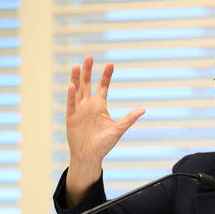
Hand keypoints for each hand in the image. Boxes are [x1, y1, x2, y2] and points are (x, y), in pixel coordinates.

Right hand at [65, 55, 144, 204]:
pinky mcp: (71, 117)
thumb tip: (143, 110)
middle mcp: (89, 105)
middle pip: (87, 83)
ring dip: (76, 78)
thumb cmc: (103, 144)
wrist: (90, 156)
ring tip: (76, 65)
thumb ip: (129, 119)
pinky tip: (71, 86)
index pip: (103, 86)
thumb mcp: (118, 129)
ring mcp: (79, 109)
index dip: (106, 75)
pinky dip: (71, 95)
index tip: (111, 64)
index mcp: (100, 106)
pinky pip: (71, 104)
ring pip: (77, 90)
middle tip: (89, 57)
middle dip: (88, 71)